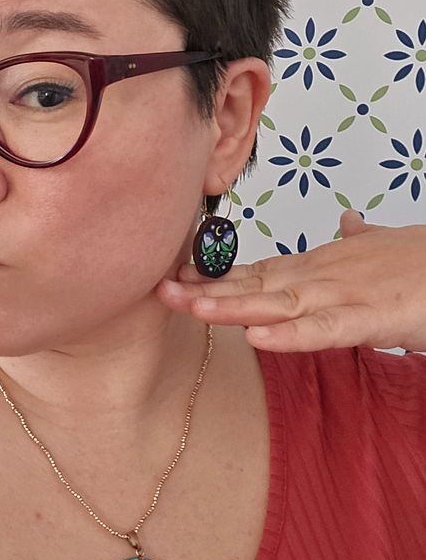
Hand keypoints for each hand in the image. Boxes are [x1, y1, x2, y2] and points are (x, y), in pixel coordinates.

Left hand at [156, 210, 425, 351]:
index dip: (215, 277)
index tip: (175, 275)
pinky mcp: (369, 319)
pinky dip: (290, 335)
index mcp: (318, 268)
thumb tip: (347, 221)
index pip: (256, 272)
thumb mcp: (382, 249)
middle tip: (159, 291)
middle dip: (205, 290)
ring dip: (232, 307)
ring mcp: (342, 296)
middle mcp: (320, 278)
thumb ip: (357, 239)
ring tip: (191, 307)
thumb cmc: (423, 260)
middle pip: (253, 286)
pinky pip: (324, 331)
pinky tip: (257, 338)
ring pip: (276, 304)